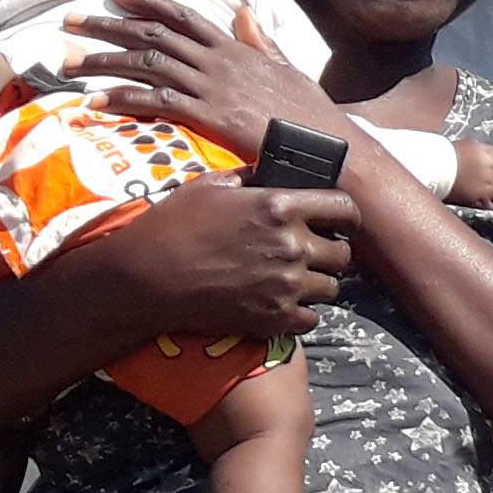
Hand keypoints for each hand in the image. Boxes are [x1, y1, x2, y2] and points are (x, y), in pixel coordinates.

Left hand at [67, 0, 347, 166]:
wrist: (329, 144)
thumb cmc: (312, 116)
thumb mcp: (288, 70)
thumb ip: (260, 42)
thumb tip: (244, 15)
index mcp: (236, 48)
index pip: (184, 14)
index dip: (148, 1)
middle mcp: (218, 60)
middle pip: (153, 32)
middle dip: (108, 24)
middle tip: (71, 22)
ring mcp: (212, 86)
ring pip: (146, 63)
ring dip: (102, 60)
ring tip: (67, 63)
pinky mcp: (208, 115)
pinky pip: (154, 102)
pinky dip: (121, 99)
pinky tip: (94, 103)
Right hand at [85, 169, 357, 344]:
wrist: (146, 279)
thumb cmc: (172, 226)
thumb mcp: (209, 186)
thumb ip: (249, 177)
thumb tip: (270, 173)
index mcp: (280, 205)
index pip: (345, 208)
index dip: (346, 215)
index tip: (339, 221)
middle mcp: (292, 245)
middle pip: (344, 253)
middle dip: (331, 252)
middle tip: (311, 255)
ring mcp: (286, 284)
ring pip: (332, 288)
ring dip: (318, 284)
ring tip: (293, 281)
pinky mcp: (276, 318)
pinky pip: (312, 319)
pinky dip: (302, 314)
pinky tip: (282, 305)